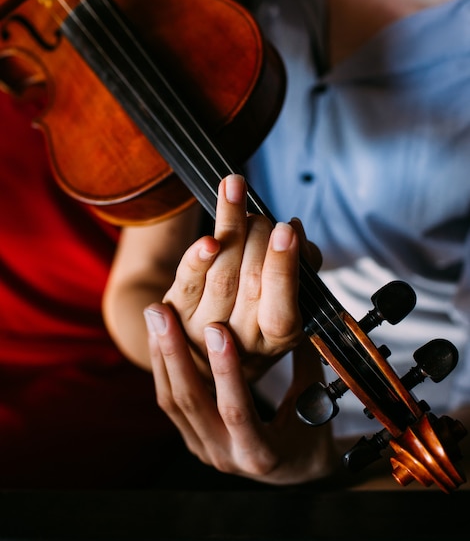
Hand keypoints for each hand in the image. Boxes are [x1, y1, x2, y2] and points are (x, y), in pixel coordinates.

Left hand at [144, 303, 338, 484]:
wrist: (297, 471)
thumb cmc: (313, 436)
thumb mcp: (317, 404)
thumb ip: (305, 362)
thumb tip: (295, 316)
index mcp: (260, 454)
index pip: (236, 411)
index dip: (225, 370)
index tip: (217, 329)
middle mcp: (226, 456)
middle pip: (190, 403)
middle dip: (174, 353)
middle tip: (162, 314)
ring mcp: (205, 449)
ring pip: (172, 402)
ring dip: (162, 356)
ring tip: (156, 317)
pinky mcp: (193, 440)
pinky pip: (171, 404)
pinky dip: (163, 368)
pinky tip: (159, 338)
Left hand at [162, 174, 321, 380]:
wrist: (206, 348)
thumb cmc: (257, 314)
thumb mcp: (288, 298)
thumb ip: (300, 267)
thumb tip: (295, 230)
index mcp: (278, 337)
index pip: (281, 307)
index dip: (283, 265)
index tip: (286, 229)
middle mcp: (241, 338)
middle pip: (252, 282)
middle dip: (259, 237)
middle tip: (263, 218)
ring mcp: (205, 327)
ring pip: (222, 275)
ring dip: (231, 228)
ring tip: (236, 192)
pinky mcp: (178, 312)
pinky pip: (188, 282)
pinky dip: (197, 258)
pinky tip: (208, 238)